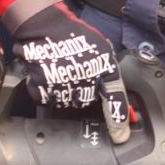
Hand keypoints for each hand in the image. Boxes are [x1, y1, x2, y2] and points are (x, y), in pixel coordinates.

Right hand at [8, 0, 129, 143]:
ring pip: (68, 103)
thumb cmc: (76, 36)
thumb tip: (111, 90)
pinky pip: (49, 100)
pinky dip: (49, 91)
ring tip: (64, 71)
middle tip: (78, 73)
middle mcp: (85, 83)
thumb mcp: (102, 50)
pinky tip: (51, 75)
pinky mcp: (43, 91)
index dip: (118, 121)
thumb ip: (107, 71)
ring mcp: (63, 89)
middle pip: (87, 103)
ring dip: (67, 93)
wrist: (46, 28)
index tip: (120, 136)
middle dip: (85, 93)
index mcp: (105, 71)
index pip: (115, 100)